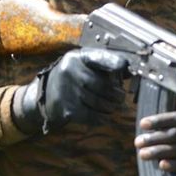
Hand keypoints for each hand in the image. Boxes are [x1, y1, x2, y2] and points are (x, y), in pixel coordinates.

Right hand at [12, 48, 127, 133]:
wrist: (45, 94)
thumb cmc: (72, 77)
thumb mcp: (84, 64)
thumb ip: (104, 65)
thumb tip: (130, 70)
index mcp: (77, 57)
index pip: (100, 57)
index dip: (114, 62)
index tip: (125, 67)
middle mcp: (70, 71)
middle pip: (102, 84)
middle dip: (116, 93)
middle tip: (121, 97)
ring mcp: (67, 91)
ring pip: (99, 102)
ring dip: (111, 107)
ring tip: (114, 107)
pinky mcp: (67, 109)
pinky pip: (91, 116)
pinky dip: (102, 118)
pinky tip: (106, 117)